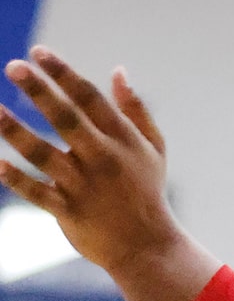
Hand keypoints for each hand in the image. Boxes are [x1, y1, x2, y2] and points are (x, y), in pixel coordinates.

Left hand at [0, 52, 214, 300]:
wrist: (148, 248)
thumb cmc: (147, 192)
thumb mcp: (153, 149)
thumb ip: (135, 110)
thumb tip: (118, 71)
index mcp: (123, 140)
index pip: (91, 99)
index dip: (64, 74)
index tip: (39, 52)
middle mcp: (103, 159)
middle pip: (67, 119)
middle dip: (41, 92)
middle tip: (14, 66)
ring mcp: (84, 186)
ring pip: (44, 155)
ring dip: (15, 131)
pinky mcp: (69, 212)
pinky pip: (37, 193)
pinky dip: (16, 180)